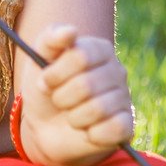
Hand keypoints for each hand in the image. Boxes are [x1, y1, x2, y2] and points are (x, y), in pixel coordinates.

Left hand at [22, 24, 134, 165]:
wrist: (46, 126)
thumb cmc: (46, 87)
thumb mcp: (38, 59)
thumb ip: (51, 39)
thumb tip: (71, 31)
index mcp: (100, 49)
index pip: (81, 57)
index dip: (56, 73)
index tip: (44, 81)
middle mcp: (117, 72)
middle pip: (87, 85)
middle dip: (62, 98)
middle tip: (58, 100)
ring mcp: (125, 99)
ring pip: (97, 110)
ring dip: (74, 117)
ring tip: (71, 115)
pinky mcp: (127, 126)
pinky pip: (112, 130)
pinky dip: (91, 134)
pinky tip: (87, 130)